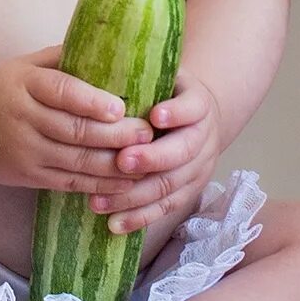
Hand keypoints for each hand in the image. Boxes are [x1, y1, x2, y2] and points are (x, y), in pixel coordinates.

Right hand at [0, 49, 152, 194]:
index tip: (122, 107)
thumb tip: (114, 41)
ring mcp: (23, 150)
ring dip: (113, 164)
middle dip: (115, 135)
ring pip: (75, 161)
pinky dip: (98, 184)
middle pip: (74, 130)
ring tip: (145, 159)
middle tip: (147, 133)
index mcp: (24, 83)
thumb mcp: (27, 65)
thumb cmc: (6, 88)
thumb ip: (65, 57)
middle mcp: (22, 118)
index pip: (61, 91)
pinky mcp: (26, 176)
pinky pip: (68, 183)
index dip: (92, 101)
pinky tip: (124, 183)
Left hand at [86, 77, 220, 233]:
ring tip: (100, 201)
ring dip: (135, 195)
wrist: (197, 120)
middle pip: (183, 151)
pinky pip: (164, 209)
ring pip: (170, 186)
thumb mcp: (161, 79)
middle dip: (152, 158)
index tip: (154, 115)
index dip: (176, 113)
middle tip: (121, 161)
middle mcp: (205, 138)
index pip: (192, 108)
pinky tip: (113, 224)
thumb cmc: (165, 96)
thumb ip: (140, 80)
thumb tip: (94, 75)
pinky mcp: (189, 193)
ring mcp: (199, 169)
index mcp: (199, 104)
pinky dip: (139, 218)